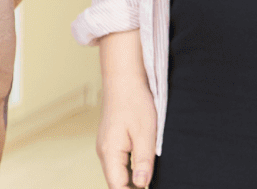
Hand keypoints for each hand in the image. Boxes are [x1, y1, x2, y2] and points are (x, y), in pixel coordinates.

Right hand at [94, 30, 155, 188]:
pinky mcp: (112, 141)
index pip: (118, 186)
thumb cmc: (134, 102)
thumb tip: (142, 184)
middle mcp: (104, 152)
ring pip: (118, 173)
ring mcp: (106, 146)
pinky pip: (119, 163)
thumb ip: (144, 162)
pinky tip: (143, 170)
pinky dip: (130, 170)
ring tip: (149, 182)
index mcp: (110, 152)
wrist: (123, 79)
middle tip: (152, 185)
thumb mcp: (145, 134)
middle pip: (116, 182)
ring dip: (132, 182)